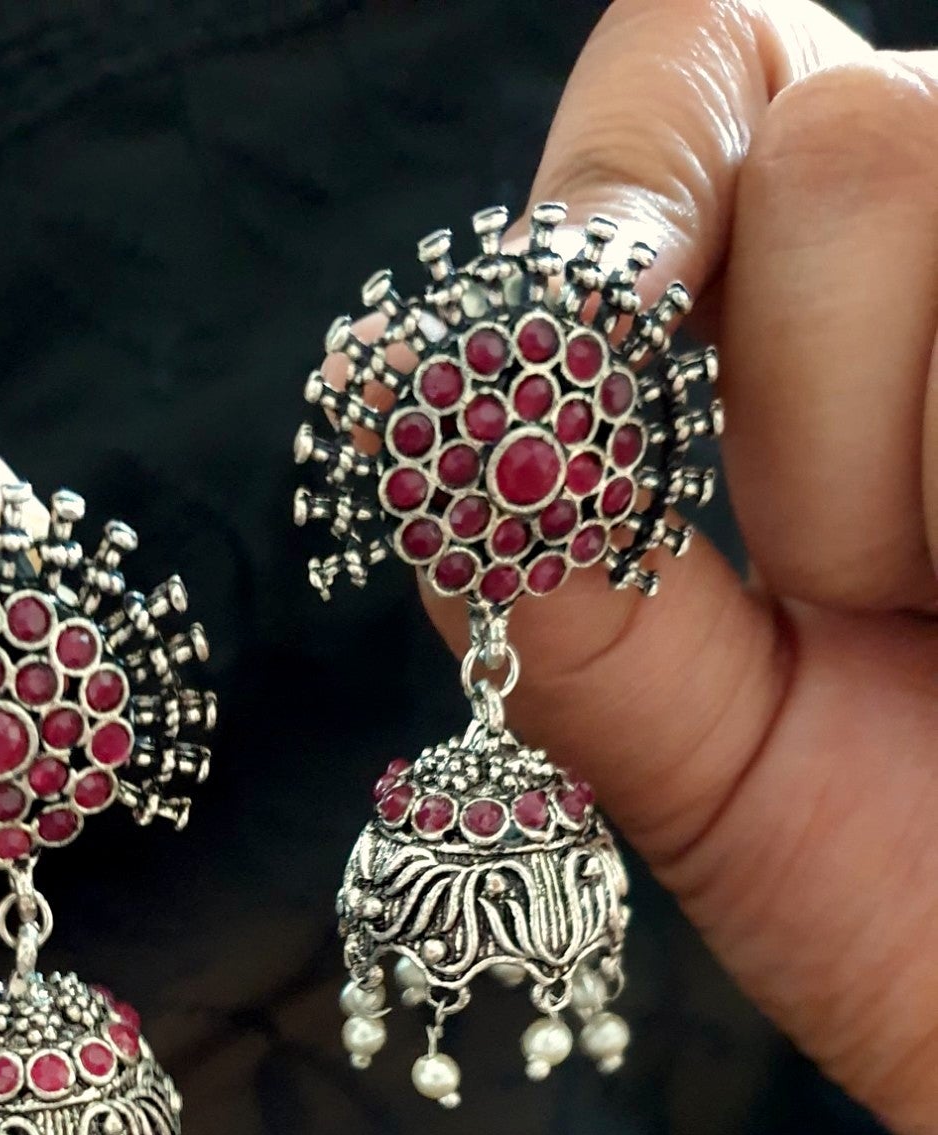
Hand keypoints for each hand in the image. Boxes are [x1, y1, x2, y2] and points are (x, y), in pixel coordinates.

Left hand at [418, 0, 937, 1134]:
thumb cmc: (929, 902)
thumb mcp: (710, 761)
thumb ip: (564, 587)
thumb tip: (399, 400)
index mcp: (837, 330)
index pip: (704, 72)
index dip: (637, 168)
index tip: (598, 336)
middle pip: (840, 139)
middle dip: (803, 416)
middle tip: (869, 604)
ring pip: (932, 174)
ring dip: (907, 473)